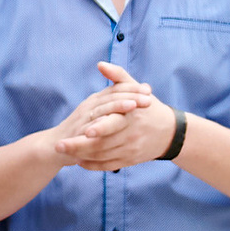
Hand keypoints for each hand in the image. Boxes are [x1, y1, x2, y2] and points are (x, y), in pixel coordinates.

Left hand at [59, 60, 174, 173]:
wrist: (170, 132)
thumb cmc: (148, 107)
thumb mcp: (136, 89)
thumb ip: (118, 76)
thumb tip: (100, 64)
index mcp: (132, 117)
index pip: (114, 124)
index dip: (99, 128)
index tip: (83, 130)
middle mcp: (131, 136)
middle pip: (102, 144)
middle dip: (79, 146)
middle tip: (59, 145)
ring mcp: (130, 150)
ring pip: (103, 156)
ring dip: (82, 155)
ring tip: (64, 151)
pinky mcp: (129, 161)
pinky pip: (108, 165)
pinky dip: (93, 165)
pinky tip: (79, 161)